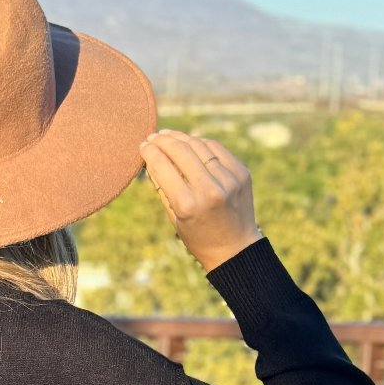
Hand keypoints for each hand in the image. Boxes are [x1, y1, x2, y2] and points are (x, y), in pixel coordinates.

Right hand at [139, 128, 262, 272]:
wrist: (235, 248)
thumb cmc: (199, 237)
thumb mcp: (175, 218)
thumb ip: (163, 188)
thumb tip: (151, 160)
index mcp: (188, 205)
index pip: (163, 167)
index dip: (150, 153)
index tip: (143, 146)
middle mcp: (209, 190)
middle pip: (181, 151)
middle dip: (164, 141)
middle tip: (153, 137)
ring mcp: (228, 179)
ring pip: (199, 145)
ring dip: (181, 137)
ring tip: (168, 136)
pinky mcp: (241, 172)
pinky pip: (216, 149)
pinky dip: (201, 143)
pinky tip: (190, 142)